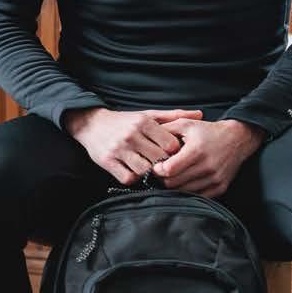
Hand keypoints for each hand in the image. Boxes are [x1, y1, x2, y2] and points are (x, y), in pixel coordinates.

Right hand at [64, 106, 204, 185]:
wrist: (91, 124)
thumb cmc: (124, 121)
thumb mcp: (148, 115)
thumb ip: (174, 116)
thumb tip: (200, 114)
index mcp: (143, 122)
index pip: (170, 144)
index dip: (175, 153)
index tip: (173, 155)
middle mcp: (131, 135)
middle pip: (159, 159)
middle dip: (163, 165)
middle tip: (164, 167)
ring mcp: (118, 149)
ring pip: (144, 170)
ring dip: (149, 173)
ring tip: (149, 170)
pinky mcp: (107, 161)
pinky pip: (128, 178)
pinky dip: (134, 178)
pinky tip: (135, 172)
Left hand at [152, 119, 263, 197]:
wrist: (237, 139)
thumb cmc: (207, 131)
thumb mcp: (186, 124)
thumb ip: (165, 130)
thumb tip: (146, 141)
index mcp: (196, 151)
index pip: (169, 170)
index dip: (158, 169)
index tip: (156, 165)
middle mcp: (207, 167)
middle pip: (173, 183)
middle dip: (164, 179)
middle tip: (162, 172)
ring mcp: (215, 179)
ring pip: (184, 192)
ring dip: (175, 186)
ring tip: (173, 176)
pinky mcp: (220, 187)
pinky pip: (197, 196)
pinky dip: (188, 191)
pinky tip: (185, 181)